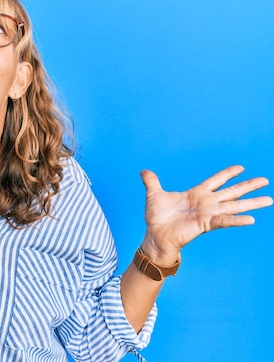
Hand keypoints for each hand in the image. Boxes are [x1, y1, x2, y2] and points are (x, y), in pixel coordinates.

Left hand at [140, 165, 271, 263]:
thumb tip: (144, 170)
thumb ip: (152, 181)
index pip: (215, 181)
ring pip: (234, 206)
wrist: (155, 236)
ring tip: (269, 199)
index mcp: (196, 194)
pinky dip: (237, 220)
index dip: (227, 174)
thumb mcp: (154, 195)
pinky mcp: (206, 224)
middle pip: (231, 192)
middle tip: (265, 180)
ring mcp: (208, 214)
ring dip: (251, 203)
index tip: (241, 167)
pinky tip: (251, 219)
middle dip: (248, 186)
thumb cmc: (157, 218)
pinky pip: (224, 221)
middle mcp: (205, 203)